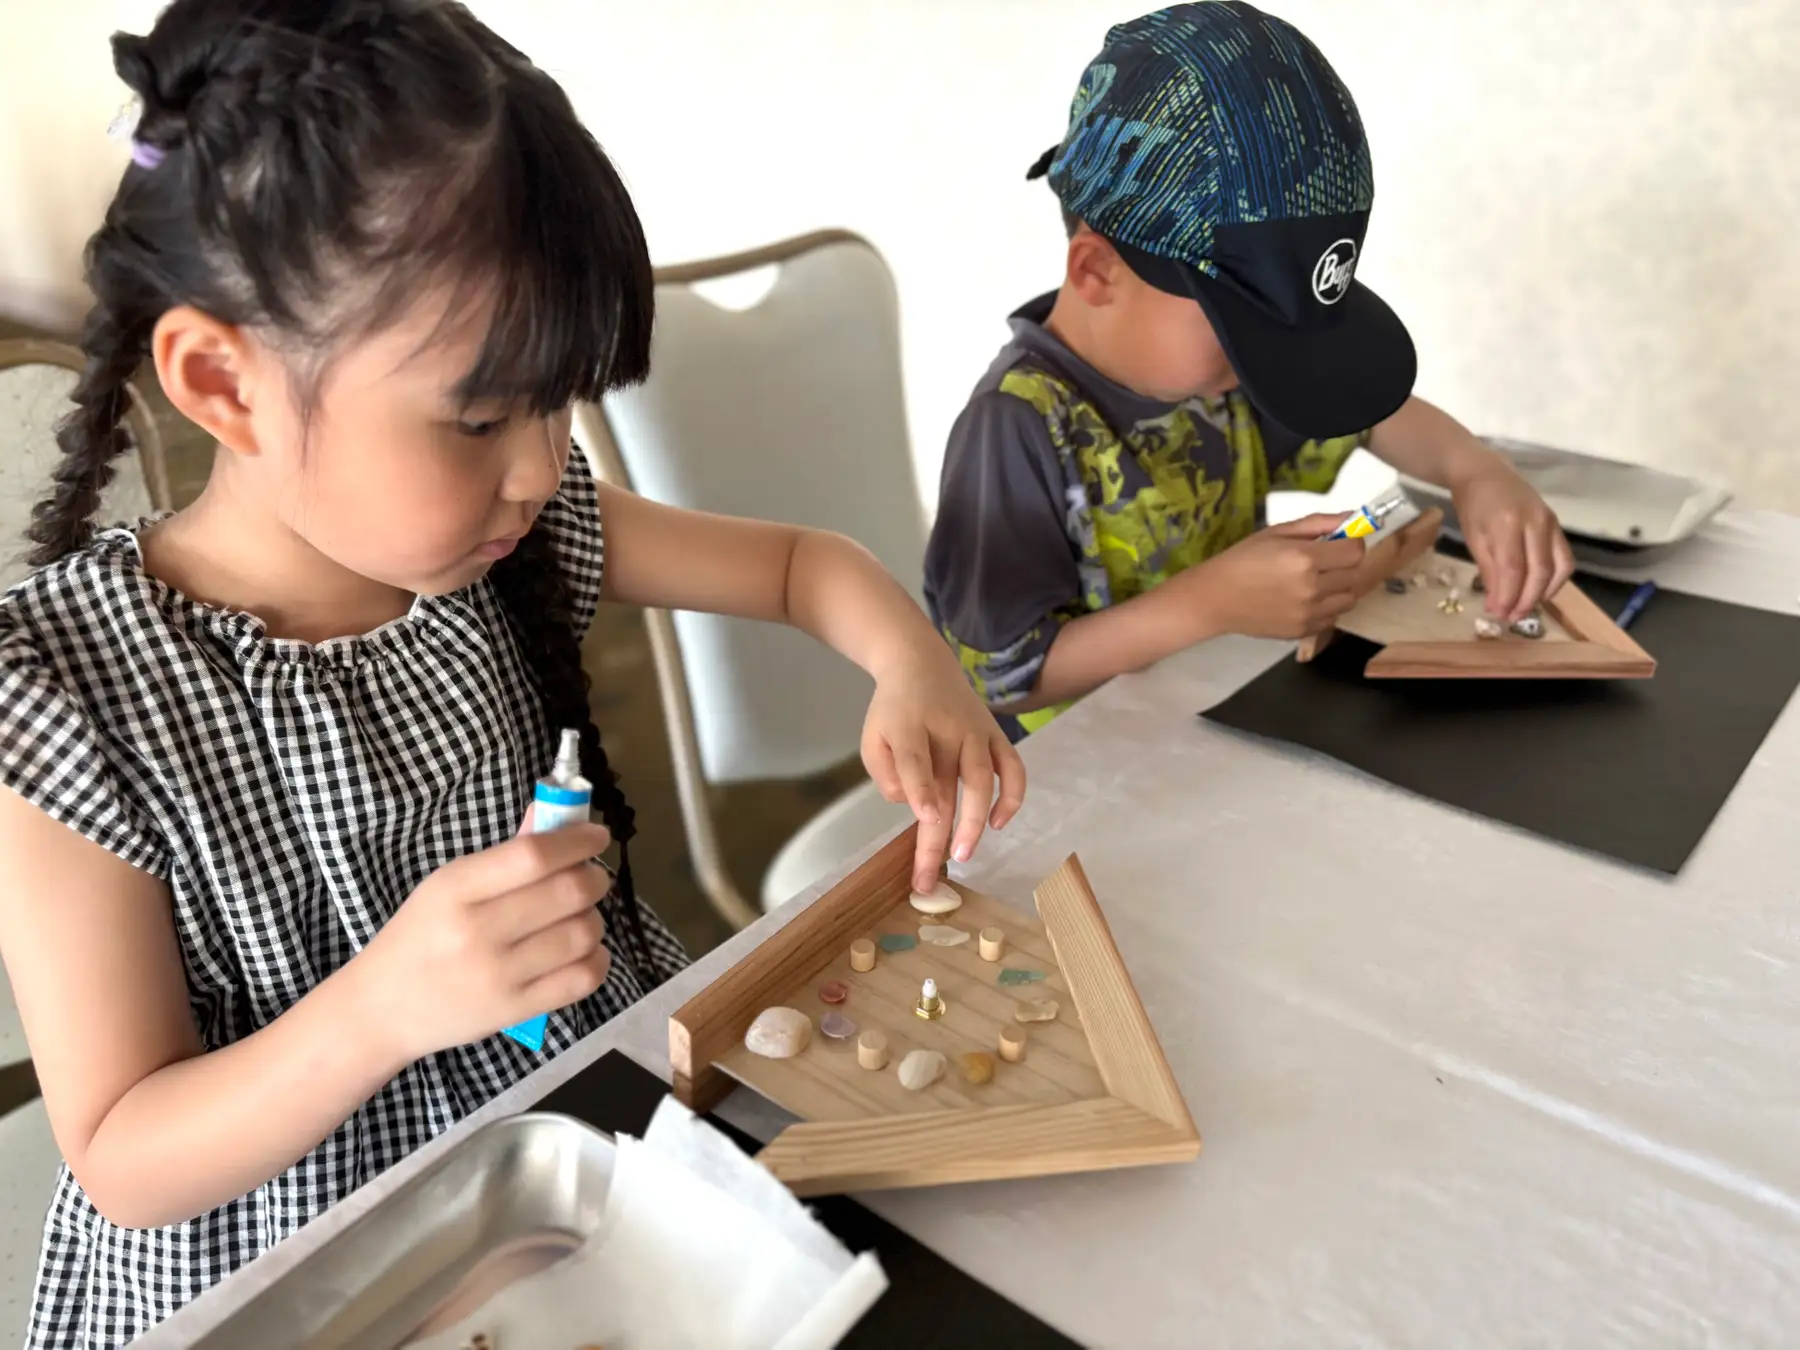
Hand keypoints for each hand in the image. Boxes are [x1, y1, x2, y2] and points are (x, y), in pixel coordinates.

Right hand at [353, 817, 613, 1062]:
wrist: (383, 1009)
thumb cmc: (418, 936)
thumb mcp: (447, 887)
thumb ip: (504, 855)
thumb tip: (559, 820)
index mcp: (455, 889)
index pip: (533, 856)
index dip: (577, 841)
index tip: (597, 836)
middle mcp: (477, 931)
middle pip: (567, 892)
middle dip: (595, 878)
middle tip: (594, 878)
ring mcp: (498, 975)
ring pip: (582, 934)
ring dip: (595, 918)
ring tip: (581, 916)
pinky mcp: (515, 1011)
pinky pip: (582, 979)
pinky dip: (597, 958)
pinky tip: (585, 950)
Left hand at [861, 649, 1027, 890]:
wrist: (922, 665)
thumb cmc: (894, 711)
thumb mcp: (872, 737)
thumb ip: (884, 773)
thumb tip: (914, 806)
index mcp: (908, 727)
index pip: (915, 760)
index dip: (920, 789)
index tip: (927, 819)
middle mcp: (946, 729)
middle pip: (946, 784)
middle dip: (939, 834)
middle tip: (929, 876)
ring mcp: (975, 732)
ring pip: (981, 780)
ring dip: (975, 820)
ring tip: (963, 854)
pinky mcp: (996, 735)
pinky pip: (1012, 767)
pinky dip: (1012, 795)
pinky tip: (1000, 823)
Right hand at [1193, 513, 1366, 638]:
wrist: (1215, 598)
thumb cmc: (1243, 559)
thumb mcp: (1277, 532)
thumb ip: (1319, 524)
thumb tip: (1354, 518)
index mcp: (1303, 558)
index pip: (1355, 551)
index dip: (1351, 543)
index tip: (1339, 542)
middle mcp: (1311, 587)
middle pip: (1355, 575)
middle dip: (1344, 564)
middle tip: (1324, 561)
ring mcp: (1308, 613)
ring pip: (1349, 599)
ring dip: (1340, 588)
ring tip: (1317, 582)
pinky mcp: (1303, 631)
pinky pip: (1333, 617)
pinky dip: (1326, 607)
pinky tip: (1306, 600)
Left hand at [1452, 463, 1574, 621]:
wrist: (1486, 473)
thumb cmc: (1474, 506)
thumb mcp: (1474, 538)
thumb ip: (1489, 570)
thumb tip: (1497, 604)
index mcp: (1508, 523)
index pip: (1513, 569)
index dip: (1508, 596)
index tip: (1498, 614)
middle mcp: (1536, 522)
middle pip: (1539, 571)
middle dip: (1526, 600)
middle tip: (1512, 617)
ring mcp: (1551, 522)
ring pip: (1559, 567)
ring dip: (1544, 593)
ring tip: (1525, 608)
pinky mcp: (1558, 524)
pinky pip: (1564, 557)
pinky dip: (1555, 579)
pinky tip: (1540, 591)